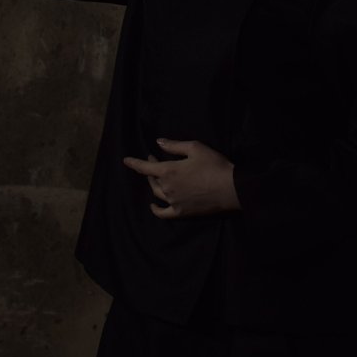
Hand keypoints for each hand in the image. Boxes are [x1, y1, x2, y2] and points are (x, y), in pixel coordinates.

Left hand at [122, 138, 241, 219]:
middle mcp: (167, 187)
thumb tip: (158, 142)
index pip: (146, 167)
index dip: (135, 163)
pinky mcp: (181, 213)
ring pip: (157, 193)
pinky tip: (153, 205)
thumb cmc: (213, 164)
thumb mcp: (195, 148)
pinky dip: (156, 209)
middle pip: (152, 180)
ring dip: (153, 184)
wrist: (230, 188)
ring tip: (155, 178)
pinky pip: (163, 213)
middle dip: (149, 170)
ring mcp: (173, 202)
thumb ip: (175, 146)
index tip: (126, 160)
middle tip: (153, 160)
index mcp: (169, 170)